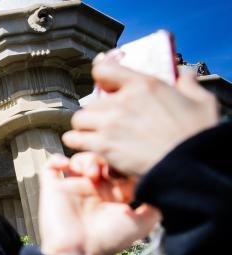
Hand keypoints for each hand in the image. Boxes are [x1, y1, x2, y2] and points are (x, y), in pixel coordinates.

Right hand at [38, 153, 160, 254]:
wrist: (78, 252)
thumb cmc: (109, 239)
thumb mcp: (142, 223)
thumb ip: (155, 204)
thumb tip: (161, 186)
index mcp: (114, 196)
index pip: (121, 169)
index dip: (125, 163)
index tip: (127, 165)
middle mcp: (94, 190)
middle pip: (101, 160)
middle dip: (106, 158)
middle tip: (108, 169)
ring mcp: (73, 188)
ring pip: (79, 159)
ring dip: (86, 158)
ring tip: (89, 172)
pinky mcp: (53, 189)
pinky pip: (50, 166)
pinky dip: (56, 159)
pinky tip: (66, 164)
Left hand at [64, 61, 218, 178]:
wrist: (187, 165)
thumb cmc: (196, 135)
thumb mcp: (201, 102)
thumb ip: (188, 85)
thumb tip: (185, 75)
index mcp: (144, 85)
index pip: (104, 70)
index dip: (101, 75)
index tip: (104, 83)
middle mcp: (122, 102)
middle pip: (91, 101)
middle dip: (97, 111)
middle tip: (106, 120)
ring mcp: (110, 124)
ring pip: (79, 119)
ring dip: (84, 126)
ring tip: (94, 133)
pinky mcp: (103, 146)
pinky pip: (74, 139)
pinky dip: (77, 142)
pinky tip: (85, 145)